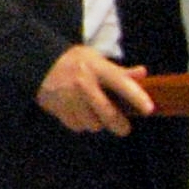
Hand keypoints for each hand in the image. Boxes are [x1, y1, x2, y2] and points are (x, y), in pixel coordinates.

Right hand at [37, 45, 154, 135]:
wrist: (40, 64)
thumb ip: (119, 71)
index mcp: (96, 68)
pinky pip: (78, 126)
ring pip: (93, 124)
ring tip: (94, 114)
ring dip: (97, 123)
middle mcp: (84, 84)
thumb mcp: (95, 59)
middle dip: (120, 125)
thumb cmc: (74, 61)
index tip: (149, 109)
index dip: (137, 97)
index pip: (121, 83)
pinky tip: (79, 113)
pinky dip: (82, 124)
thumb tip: (143, 74)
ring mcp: (70, 98)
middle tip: (124, 128)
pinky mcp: (59, 109)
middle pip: (108, 114)